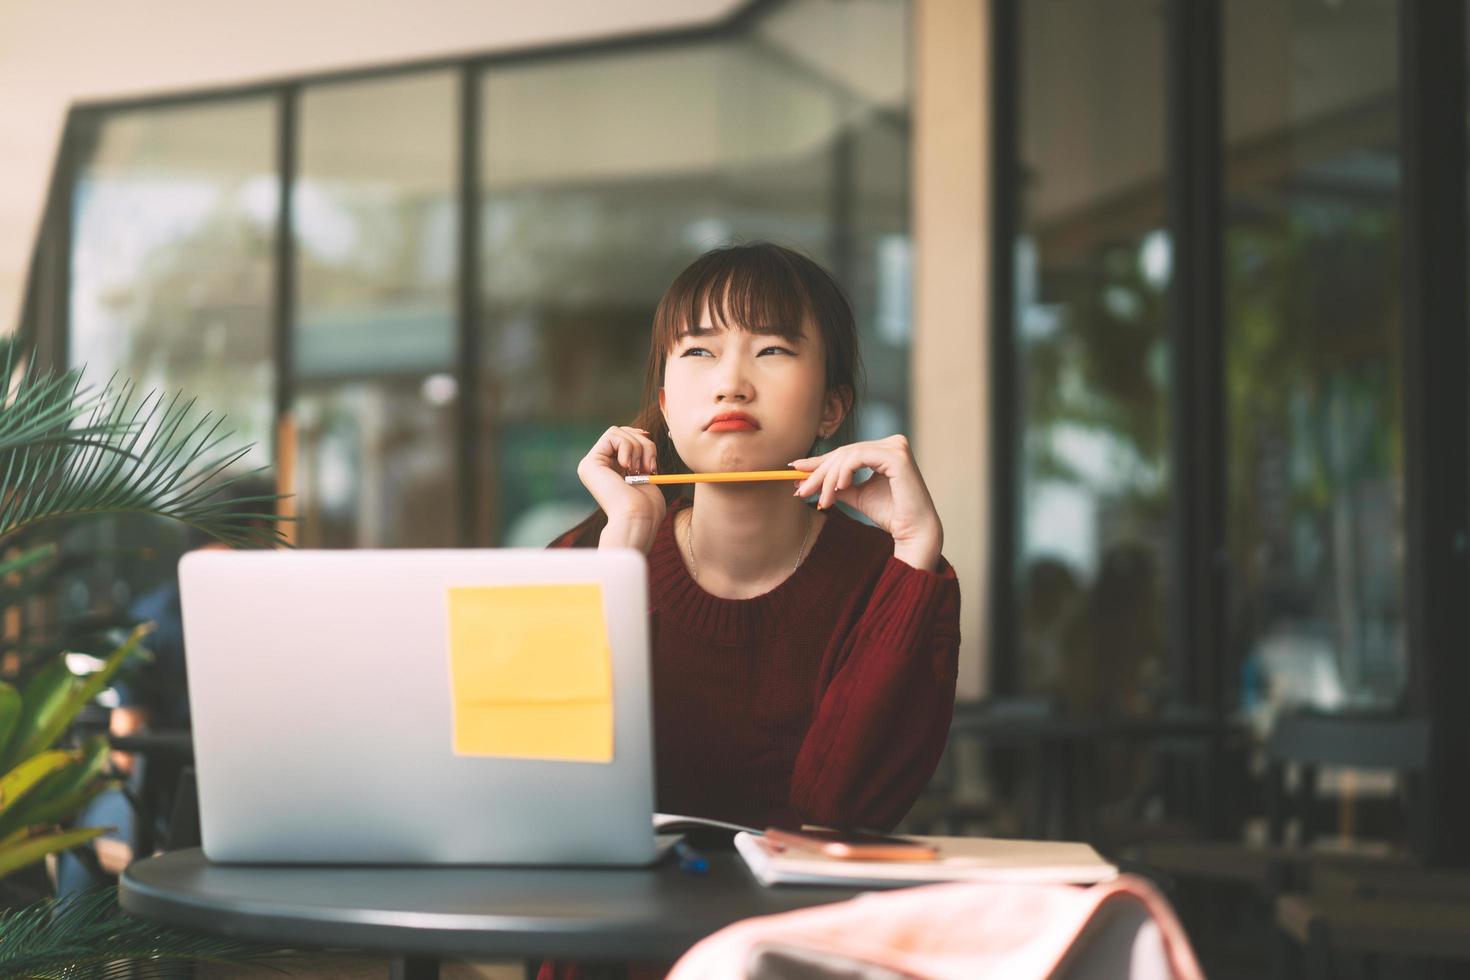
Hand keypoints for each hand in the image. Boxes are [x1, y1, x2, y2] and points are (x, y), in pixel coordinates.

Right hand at [576, 425, 666, 552]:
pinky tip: (628, 468)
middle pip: (620, 432)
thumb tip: (644, 433)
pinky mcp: (589, 463)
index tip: (650, 444)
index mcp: (610, 471)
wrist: (638, 518)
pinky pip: (612, 436)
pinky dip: (628, 447)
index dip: (637, 436)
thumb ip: (642, 454)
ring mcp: (591, 465)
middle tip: (649, 467)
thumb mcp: (647, 474)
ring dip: (638, 448)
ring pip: (618, 432)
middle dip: (642, 444)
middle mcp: (597, 467)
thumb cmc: (648, 506)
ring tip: (641, 471)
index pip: (621, 438)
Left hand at [791, 434, 942, 570]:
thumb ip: (837, 484)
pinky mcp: (896, 456)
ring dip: (829, 478)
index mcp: (884, 449)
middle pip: (844, 453)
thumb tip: (806, 478)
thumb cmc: (890, 514)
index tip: (796, 471)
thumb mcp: (856, 494)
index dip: (819, 462)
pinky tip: (839, 488)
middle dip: (819, 472)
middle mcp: (892, 443)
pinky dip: (844, 472)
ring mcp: (895, 447)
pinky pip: (859, 458)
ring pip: (848, 456)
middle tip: (801, 490)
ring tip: (823, 499)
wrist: (912, 531)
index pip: (846, 453)